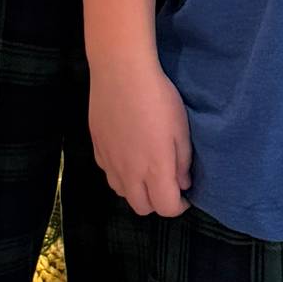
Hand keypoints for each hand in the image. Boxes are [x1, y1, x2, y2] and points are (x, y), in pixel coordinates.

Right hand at [91, 52, 193, 218]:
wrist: (121, 73)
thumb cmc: (159, 99)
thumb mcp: (181, 130)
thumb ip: (182, 162)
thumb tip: (183, 183)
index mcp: (155, 170)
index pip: (165, 208)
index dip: (178, 206)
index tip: (185, 194)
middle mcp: (129, 173)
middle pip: (141, 208)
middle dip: (157, 203)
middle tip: (167, 184)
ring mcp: (110, 162)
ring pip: (121, 193)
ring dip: (136, 190)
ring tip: (147, 171)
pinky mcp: (97, 148)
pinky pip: (109, 173)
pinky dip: (120, 174)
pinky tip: (128, 155)